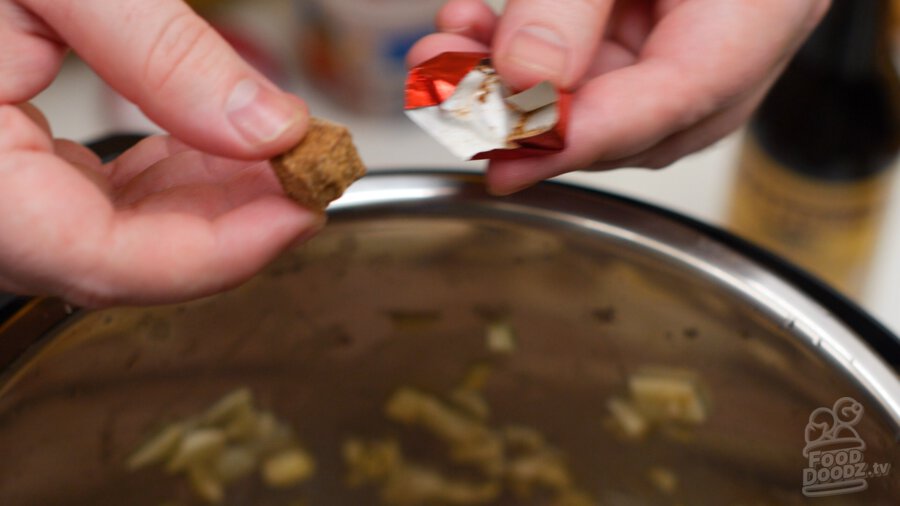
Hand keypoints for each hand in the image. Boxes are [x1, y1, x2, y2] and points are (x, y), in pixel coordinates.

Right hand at [0, 0, 316, 306]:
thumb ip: (160, 54)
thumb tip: (267, 129)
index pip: (99, 260)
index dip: (217, 254)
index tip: (300, 210)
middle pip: (120, 258)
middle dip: (231, 226)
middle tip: (308, 175)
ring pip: (118, 236)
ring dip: (211, 203)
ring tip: (279, 154)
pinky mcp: (13, 166)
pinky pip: (102, 199)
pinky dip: (174, 180)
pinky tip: (223, 143)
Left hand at [409, 0, 830, 193]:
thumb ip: (573, 0)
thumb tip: (524, 81)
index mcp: (761, 14)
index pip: (681, 96)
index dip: (588, 132)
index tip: (508, 154)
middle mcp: (732, 47)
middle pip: (634, 122)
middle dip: (529, 120)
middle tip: (452, 104)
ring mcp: (689, 47)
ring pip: (595, 104)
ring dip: (507, 89)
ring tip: (442, 57)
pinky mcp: (646, 38)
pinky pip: (584, 71)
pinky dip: (520, 60)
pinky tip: (470, 30)